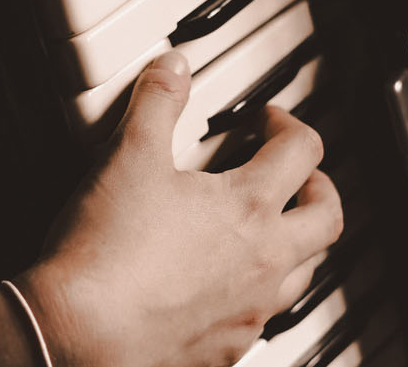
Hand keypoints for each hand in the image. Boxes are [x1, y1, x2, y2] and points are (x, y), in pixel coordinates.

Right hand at [18, 53, 342, 366]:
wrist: (79, 336)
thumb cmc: (107, 252)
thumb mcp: (128, 156)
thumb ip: (156, 104)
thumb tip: (172, 68)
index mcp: (249, 208)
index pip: (302, 151)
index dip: (289, 125)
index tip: (268, 121)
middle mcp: (264, 263)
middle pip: (328, 218)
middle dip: (320, 188)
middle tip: (299, 176)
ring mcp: (249, 311)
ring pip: (304, 275)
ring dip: (298, 246)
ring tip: (273, 233)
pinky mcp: (226, 349)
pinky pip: (262, 320)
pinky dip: (258, 298)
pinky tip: (227, 290)